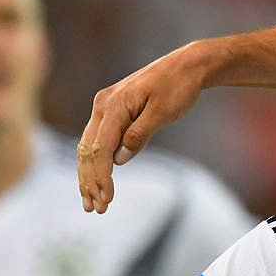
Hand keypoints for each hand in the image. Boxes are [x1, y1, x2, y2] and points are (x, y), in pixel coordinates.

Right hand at [78, 44, 206, 212]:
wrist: (188, 65)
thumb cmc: (178, 87)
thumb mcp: (163, 113)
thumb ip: (139, 135)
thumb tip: (118, 160)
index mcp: (113, 105)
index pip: (100, 148)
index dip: (101, 176)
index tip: (106, 199)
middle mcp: (103, 104)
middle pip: (88, 149)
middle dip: (90, 181)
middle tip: (96, 209)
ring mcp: (105, 106)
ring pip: (88, 146)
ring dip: (88, 175)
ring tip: (92, 201)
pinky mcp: (112, 110)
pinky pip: (98, 139)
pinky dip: (97, 161)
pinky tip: (97, 180)